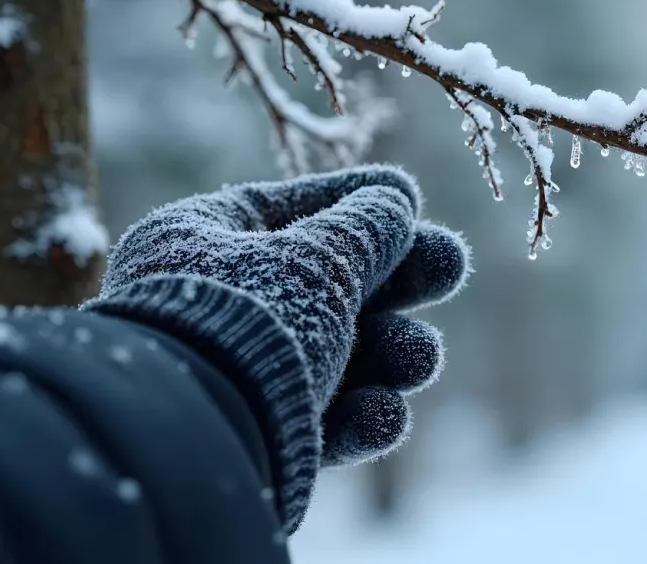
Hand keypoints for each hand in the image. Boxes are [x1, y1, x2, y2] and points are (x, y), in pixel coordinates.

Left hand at [95, 165, 468, 466]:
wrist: (195, 448)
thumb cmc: (250, 325)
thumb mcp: (316, 258)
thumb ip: (365, 229)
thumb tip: (393, 202)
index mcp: (200, 240)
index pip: (288, 207)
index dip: (355, 199)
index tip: (410, 197)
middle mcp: (215, 306)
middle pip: (328, 283)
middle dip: (398, 282)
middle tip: (451, 267)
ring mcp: (240, 376)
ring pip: (341, 355)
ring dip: (393, 354)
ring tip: (417, 360)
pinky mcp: (263, 441)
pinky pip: (326, 419)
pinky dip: (361, 417)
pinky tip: (383, 416)